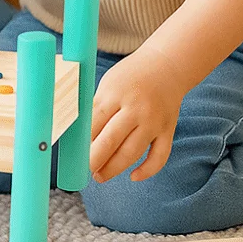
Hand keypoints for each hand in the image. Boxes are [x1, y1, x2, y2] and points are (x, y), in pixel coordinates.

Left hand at [89, 46, 184, 182]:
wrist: (166, 65)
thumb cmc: (130, 76)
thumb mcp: (109, 83)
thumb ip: (97, 107)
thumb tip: (78, 135)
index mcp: (115, 94)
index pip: (95, 122)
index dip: (83, 142)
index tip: (74, 155)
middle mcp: (135, 109)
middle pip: (111, 140)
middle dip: (96, 160)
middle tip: (86, 170)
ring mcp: (153, 121)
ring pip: (132, 152)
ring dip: (114, 168)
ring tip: (100, 176)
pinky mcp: (168, 130)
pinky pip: (160, 156)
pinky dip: (147, 171)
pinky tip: (133, 176)